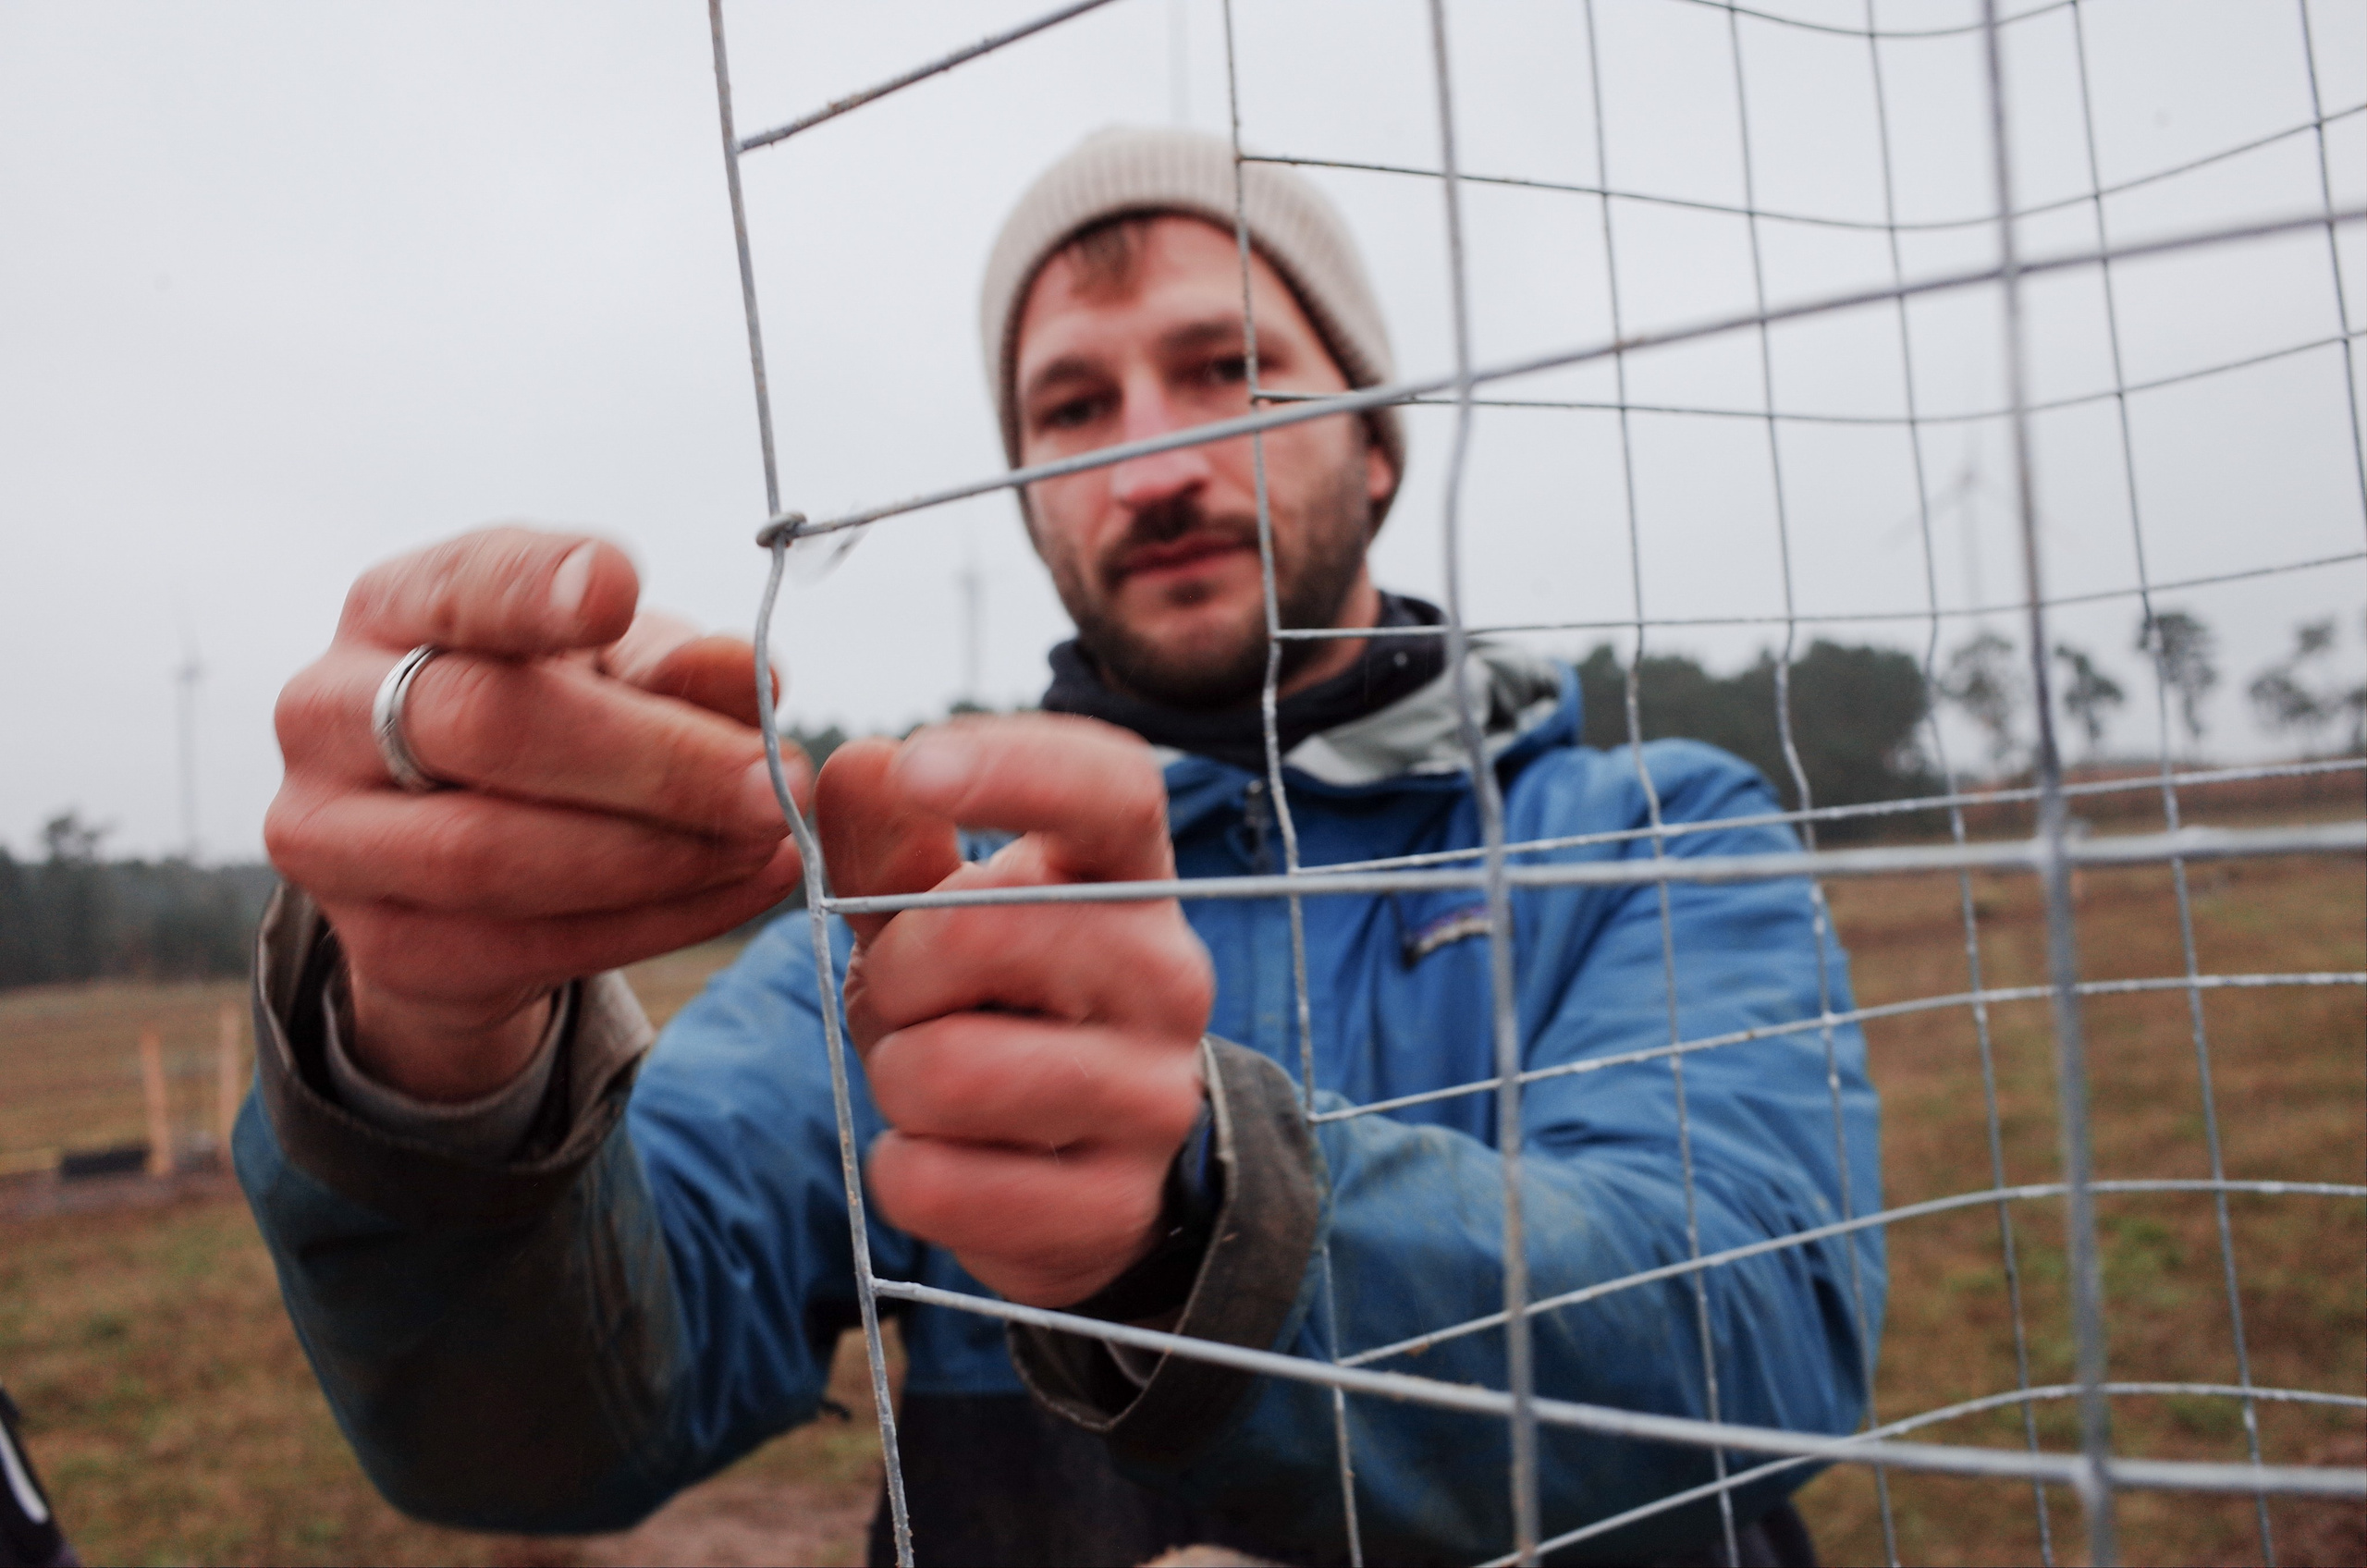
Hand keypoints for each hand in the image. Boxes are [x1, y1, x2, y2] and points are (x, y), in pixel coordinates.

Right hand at [266, 526, 809, 1101]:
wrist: (461, 869)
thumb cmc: (554, 722)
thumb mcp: (617, 671)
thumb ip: (675, 666)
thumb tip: (749, 675)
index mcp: (394, 608)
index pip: (458, 585)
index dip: (534, 586)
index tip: (619, 589)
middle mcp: (329, 712)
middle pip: (484, 726)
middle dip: (651, 759)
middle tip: (773, 779)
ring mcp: (331, 837)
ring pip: (493, 852)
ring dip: (658, 854)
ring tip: (768, 838)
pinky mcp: (381, 946)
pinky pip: (528, 943)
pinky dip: (658, 921)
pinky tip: (744, 888)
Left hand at [818, 715, 1212, 1307]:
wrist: (1076, 1169)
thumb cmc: (994, 1006)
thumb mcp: (936, 915)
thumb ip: (889, 844)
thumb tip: (858, 766)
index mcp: (1131, 879)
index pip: (1113, 789)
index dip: (1015, 765)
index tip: (915, 763)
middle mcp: (1169, 975)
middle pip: (984, 930)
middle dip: (897, 972)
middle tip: (911, 1001)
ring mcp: (1156, 1096)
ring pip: (946, 1070)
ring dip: (896, 1078)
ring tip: (934, 1082)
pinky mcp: (1116, 1206)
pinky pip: (938, 1184)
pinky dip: (903, 1175)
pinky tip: (948, 1160)